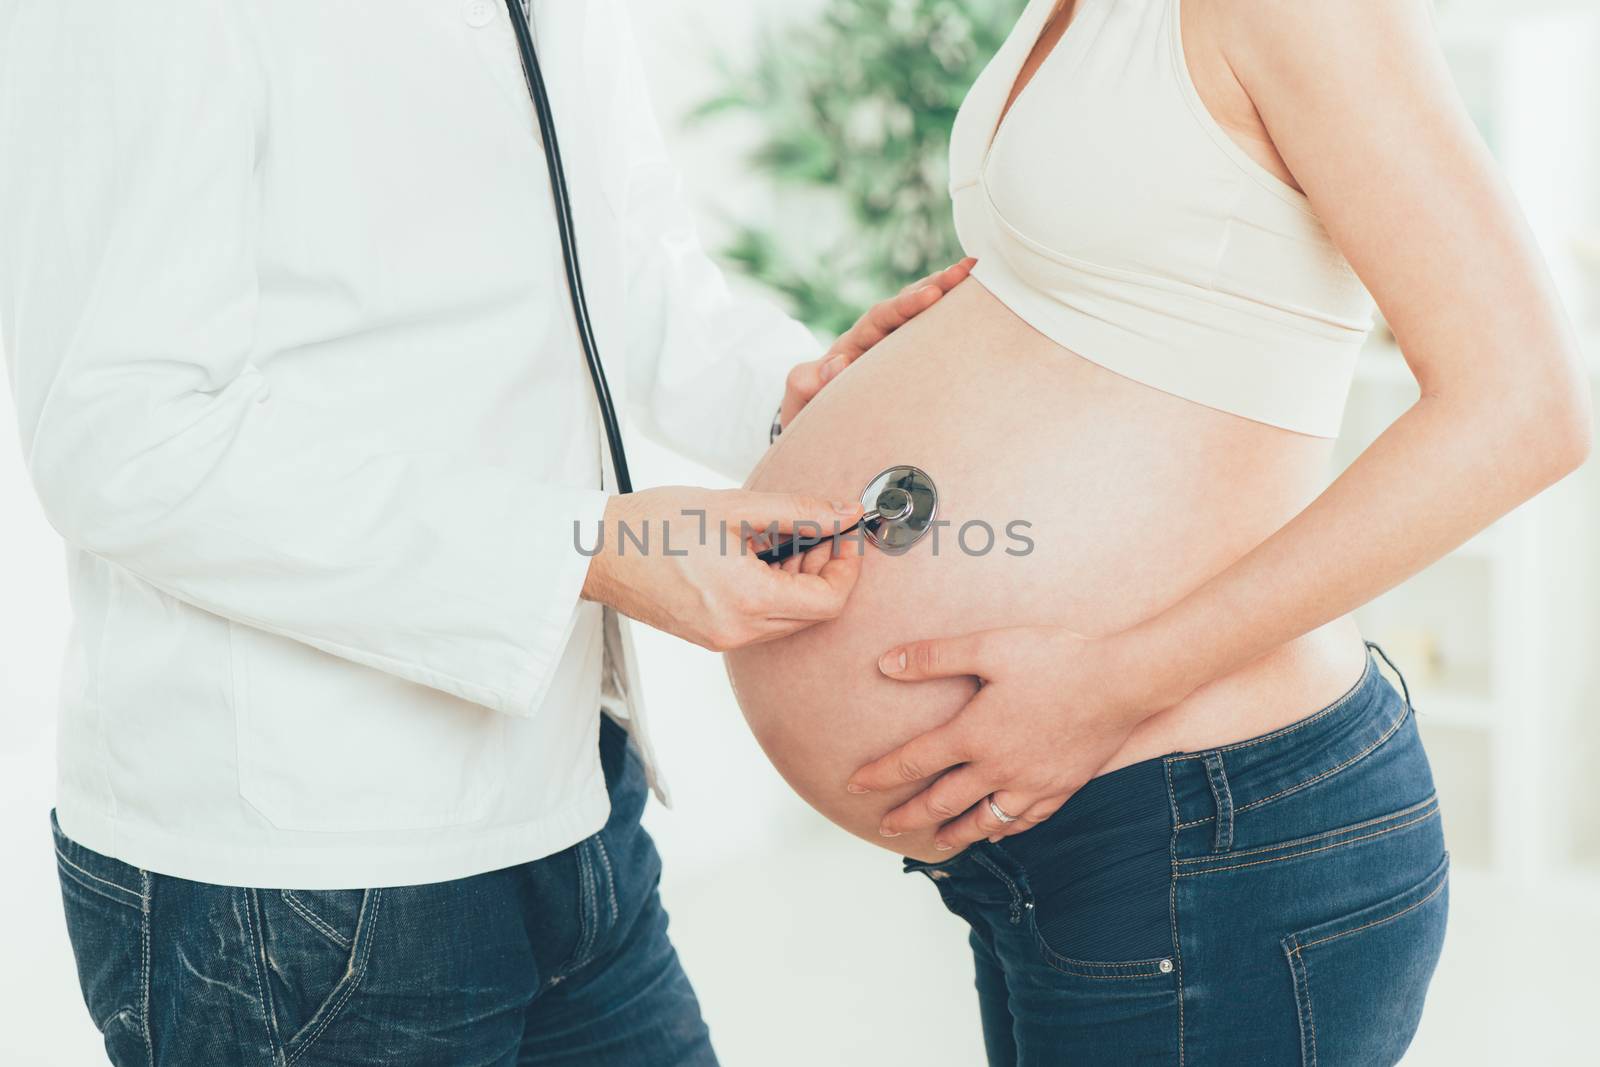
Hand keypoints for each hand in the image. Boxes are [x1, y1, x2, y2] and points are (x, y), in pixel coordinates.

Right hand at [582, 487, 863, 650]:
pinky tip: (757, 559)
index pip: (829, 601)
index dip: (847, 568)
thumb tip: (843, 514)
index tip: (845, 538)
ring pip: (790, 620)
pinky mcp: (711, 637)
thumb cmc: (655, 525)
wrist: (599, 551)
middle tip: (816, 532)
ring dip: (800, 583)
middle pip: (814, 614)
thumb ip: (799, 511)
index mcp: (747, 599)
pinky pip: (762, 622)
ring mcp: (723, 639)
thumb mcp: (735, 507)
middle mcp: (738, 630)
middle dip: (825, 572)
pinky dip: (774, 593)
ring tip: (781, 541)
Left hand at [779, 257, 975, 427]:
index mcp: (851, 345)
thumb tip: (835, 363)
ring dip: (950, 298)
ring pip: (923, 319)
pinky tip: (981, 310)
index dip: (904, 306)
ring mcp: (892, 350)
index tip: (930, 294)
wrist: (815, 428)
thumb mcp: (800, 399)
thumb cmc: (807, 413)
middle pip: (907, 306)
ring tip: (980, 277)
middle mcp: (874, 340)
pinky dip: (953, 324)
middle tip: (967, 269)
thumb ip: (809, 383)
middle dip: (937, 285)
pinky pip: (931, 340)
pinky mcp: (907, 365)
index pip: (879, 319)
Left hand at [846, 627, 1155, 851]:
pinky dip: (1005, 829)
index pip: (913, 761)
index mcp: (973, 734)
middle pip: (942, 801)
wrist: (1122, 681)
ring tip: (936, 843)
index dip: (880, 774)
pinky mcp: (1062, 788)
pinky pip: (1026, 820)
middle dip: (909, 815)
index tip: (854, 785)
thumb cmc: (1055, 658)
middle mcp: (997, 768)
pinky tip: (998, 831)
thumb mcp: (988, 647)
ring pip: (984, 820)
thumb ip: (933, 657)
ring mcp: (1031, 783)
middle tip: (886, 828)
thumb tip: (886, 664)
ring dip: (955, 833)